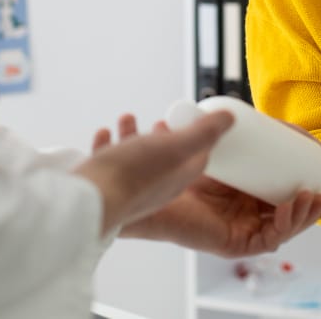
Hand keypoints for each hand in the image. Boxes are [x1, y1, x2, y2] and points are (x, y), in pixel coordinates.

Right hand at [71, 111, 233, 236]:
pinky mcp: (107, 190)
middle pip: (166, 158)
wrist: (92, 201)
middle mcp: (157, 187)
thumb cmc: (134, 175)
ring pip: (137, 159)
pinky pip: (110, 165)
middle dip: (163, 137)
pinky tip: (103, 134)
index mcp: (179, 177)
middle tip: (160, 122)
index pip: (197, 157)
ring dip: (133, 137)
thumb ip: (204, 132)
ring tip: (127, 119)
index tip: (192, 120)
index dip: (197, 137)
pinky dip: (108, 146)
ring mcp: (131, 190)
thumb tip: (229, 118)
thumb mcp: (177, 146)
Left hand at [99, 115, 320, 256]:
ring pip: (286, 219)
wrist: (130, 186)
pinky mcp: (236, 243)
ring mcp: (240, 225)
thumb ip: (208, 125)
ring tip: (316, 191)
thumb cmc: (153, 166)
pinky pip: (272, 238)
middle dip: (316, 186)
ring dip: (308, 207)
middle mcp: (241, 206)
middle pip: (290, 199)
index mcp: (237, 183)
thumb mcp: (192, 141)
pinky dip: (290, 222)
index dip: (305, 163)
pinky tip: (298, 203)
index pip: (281, 175)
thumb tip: (222, 109)